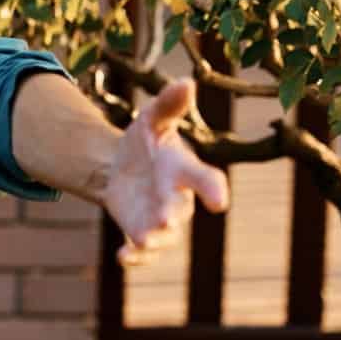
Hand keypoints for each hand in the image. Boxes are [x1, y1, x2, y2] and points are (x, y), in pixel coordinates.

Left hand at [103, 78, 229, 267]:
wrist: (123, 167)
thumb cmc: (146, 143)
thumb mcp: (151, 120)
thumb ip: (168, 105)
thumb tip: (186, 81)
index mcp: (185, 170)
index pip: (207, 180)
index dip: (213, 190)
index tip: (219, 200)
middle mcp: (177, 199)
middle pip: (180, 210)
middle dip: (171, 214)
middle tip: (163, 218)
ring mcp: (160, 219)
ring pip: (164, 236)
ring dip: (153, 239)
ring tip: (139, 241)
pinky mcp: (140, 232)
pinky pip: (142, 252)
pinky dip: (135, 257)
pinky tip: (121, 258)